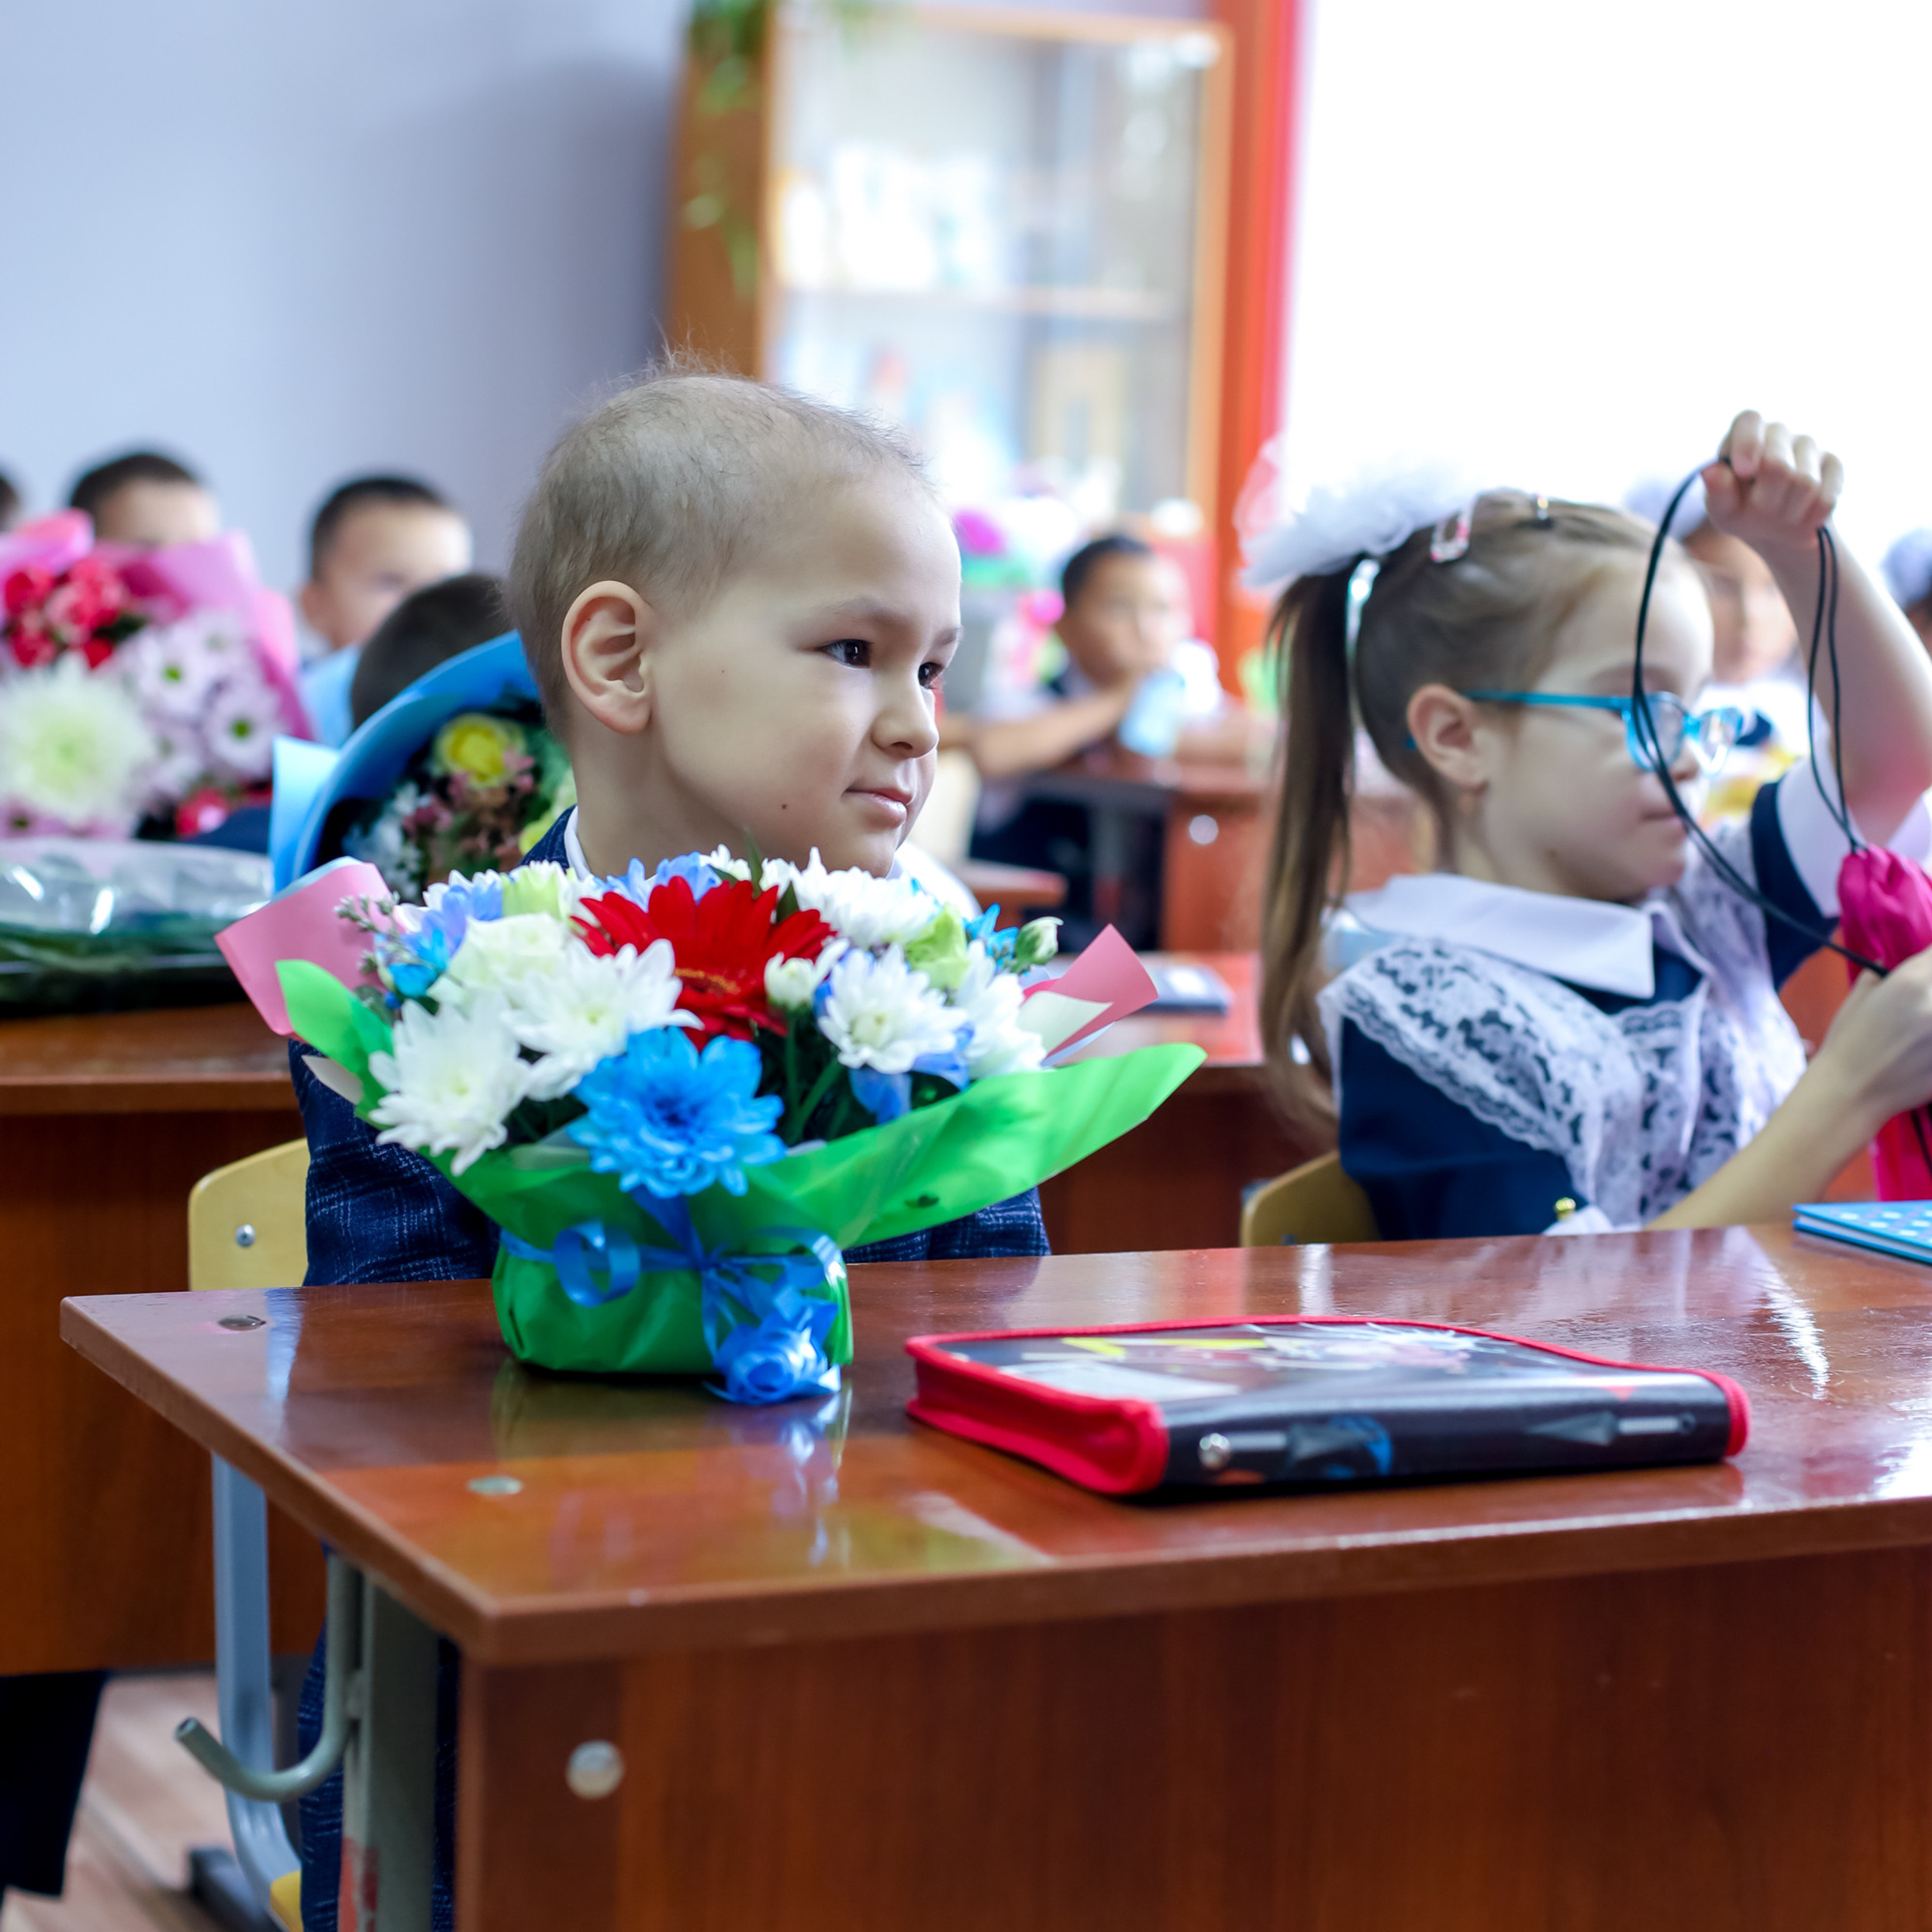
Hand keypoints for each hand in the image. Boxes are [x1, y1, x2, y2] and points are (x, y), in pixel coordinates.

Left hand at [1701, 411, 1842, 558]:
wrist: (1776, 528)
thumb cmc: (1741, 511)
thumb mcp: (1722, 509)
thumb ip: (1717, 492)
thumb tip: (1710, 472)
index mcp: (1745, 434)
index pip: (1749, 421)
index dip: (1748, 444)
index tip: (1744, 471)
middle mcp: (1778, 432)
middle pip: (1777, 464)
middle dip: (1765, 500)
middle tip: (1760, 511)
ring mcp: (1808, 445)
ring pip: (1804, 482)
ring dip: (1788, 511)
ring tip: (1780, 515)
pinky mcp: (1832, 463)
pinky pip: (1826, 496)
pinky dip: (1811, 517)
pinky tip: (1802, 519)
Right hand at [1811, 946, 1931, 1135]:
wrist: (1850, 1093)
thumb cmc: (1847, 1044)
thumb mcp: (1857, 1001)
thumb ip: (1879, 977)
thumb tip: (1887, 965)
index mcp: (1910, 982)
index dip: (1929, 961)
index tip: (1924, 970)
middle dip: (1931, 989)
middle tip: (1920, 1004)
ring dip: (1931, 1014)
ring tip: (1920, 1029)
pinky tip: (1924, 1047)